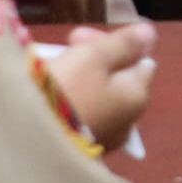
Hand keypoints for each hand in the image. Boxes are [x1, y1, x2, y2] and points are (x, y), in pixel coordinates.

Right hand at [51, 20, 158, 149]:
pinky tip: (53, 93)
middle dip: (96, 58)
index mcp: (138, 95)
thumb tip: (150, 33)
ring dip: (83, 77)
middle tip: (65, 46)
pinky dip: (74, 100)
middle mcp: (129, 119)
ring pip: (101, 96)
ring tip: (53, 65)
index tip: (81, 36)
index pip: (141, 60)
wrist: (31, 143)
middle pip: (119, 79)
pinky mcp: (84, 150)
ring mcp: (107, 137)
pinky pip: (85, 115)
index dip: (115, 43)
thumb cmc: (66, 91)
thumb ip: (123, 44)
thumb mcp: (93, 58)